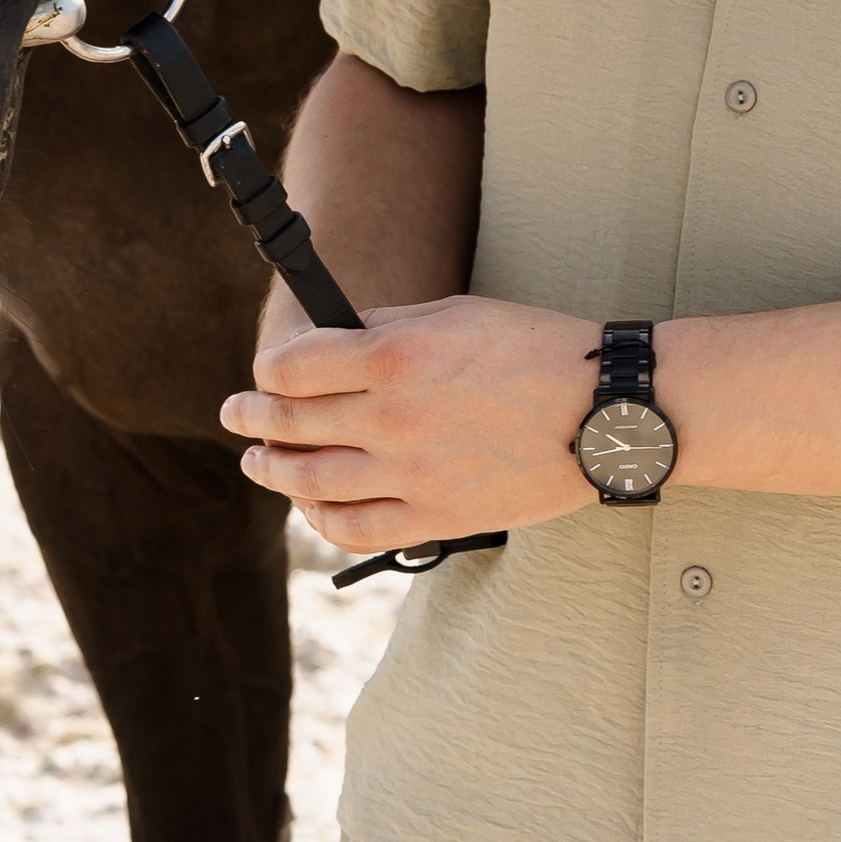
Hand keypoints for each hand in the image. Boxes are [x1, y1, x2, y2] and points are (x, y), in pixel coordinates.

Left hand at [220, 297, 598, 555]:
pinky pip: (354, 529)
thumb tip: (334, 338)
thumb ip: (385, 324)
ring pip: (310, 481)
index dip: (268, 369)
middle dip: (253, 417)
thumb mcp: (456, 313)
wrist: (606, 414)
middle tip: (235, 414)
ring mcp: (410, 476)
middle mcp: (392, 419)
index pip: (292, 366)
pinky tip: (311, 509)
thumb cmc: (538, 351)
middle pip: (290, 423)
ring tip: (258, 462)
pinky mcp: (435, 519)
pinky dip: (321, 520)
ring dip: (273, 470)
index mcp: (394, 356)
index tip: (266, 372)